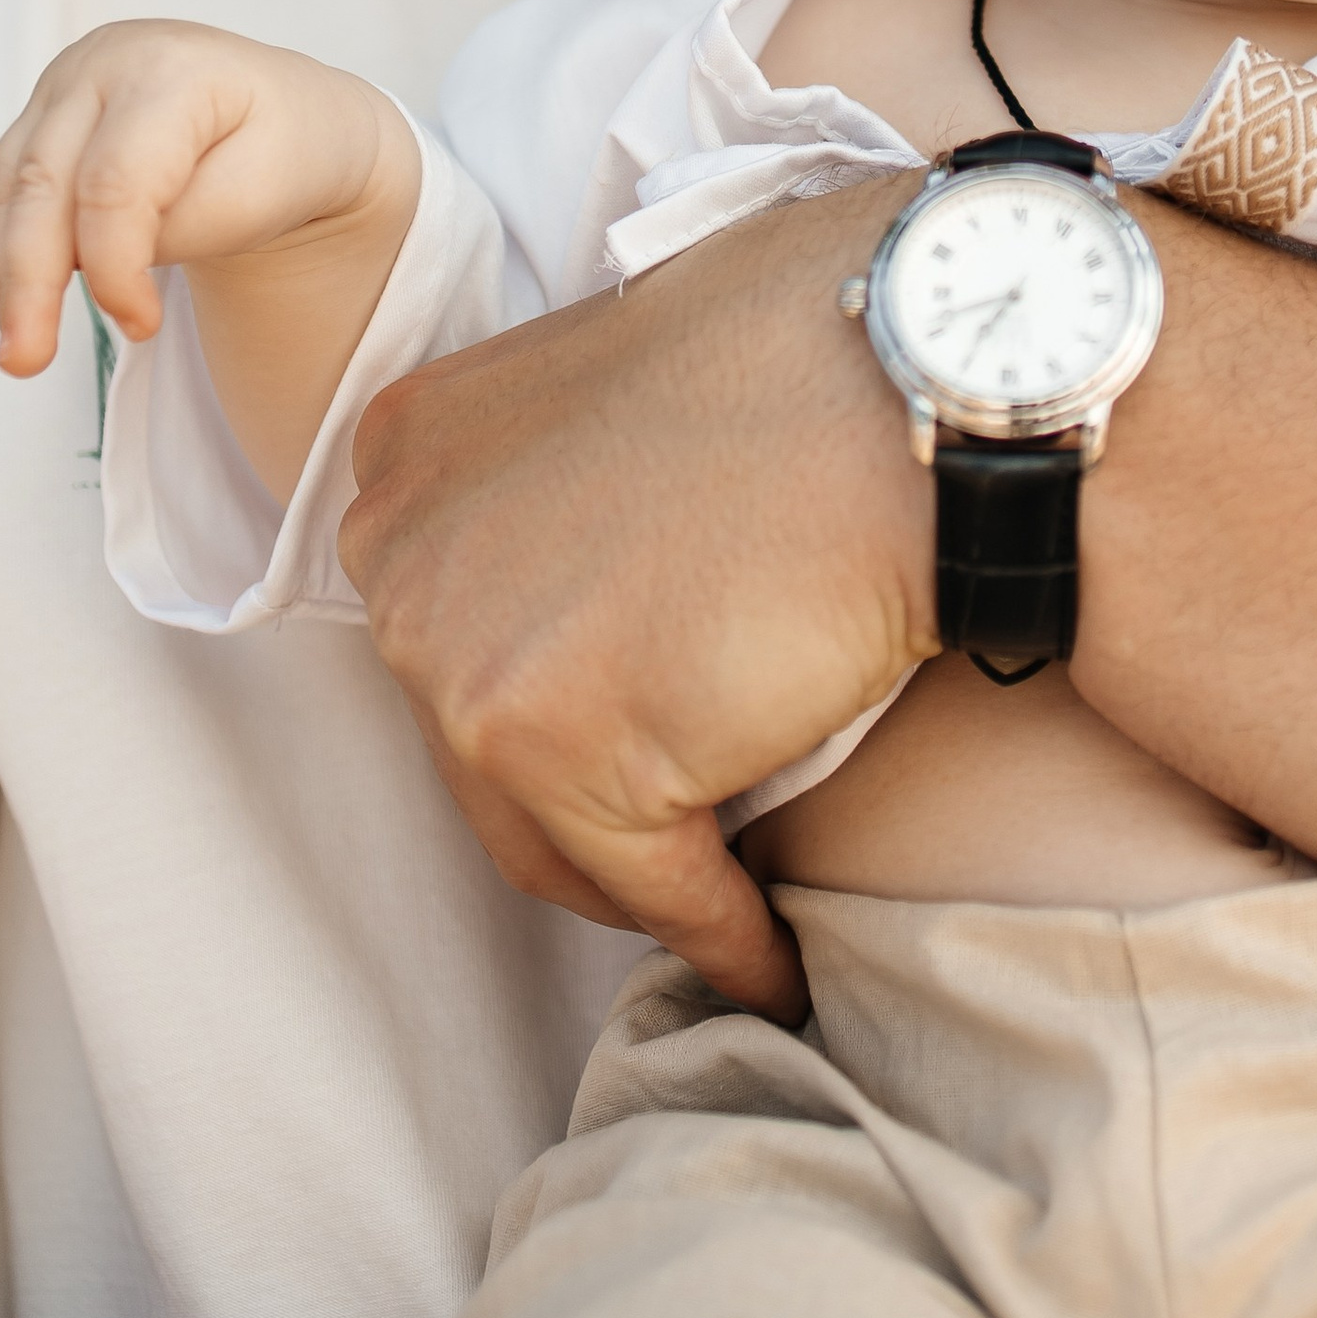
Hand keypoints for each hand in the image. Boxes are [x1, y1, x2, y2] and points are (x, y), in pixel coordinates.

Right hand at [0, 21, 417, 461]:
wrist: (287, 114)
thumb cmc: (285, 151)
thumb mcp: (264, 193)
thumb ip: (186, 226)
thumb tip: (105, 264)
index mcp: (173, 69)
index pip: (115, 180)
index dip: (114, 264)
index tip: (140, 327)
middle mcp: (107, 61)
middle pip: (43, 179)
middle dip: (29, 280)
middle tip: (25, 362)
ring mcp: (67, 82)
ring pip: (13, 186)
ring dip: (10, 275)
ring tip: (20, 352)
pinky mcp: (45, 113)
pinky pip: (8, 188)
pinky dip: (13, 251)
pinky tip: (24, 304)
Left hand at [342, 172, 930, 1020]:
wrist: (915, 385)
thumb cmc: (815, 356)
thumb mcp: (620, 380)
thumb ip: (560, 476)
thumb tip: (588, 586)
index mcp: (407, 451)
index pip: (463, 625)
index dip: (551, 687)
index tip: (626, 729)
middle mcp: (401, 554)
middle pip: (484, 740)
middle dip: (584, 796)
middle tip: (686, 830)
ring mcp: (463, 656)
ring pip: (548, 835)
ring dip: (642, 876)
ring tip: (730, 897)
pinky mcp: (557, 750)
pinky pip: (646, 889)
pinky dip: (718, 935)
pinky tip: (775, 961)